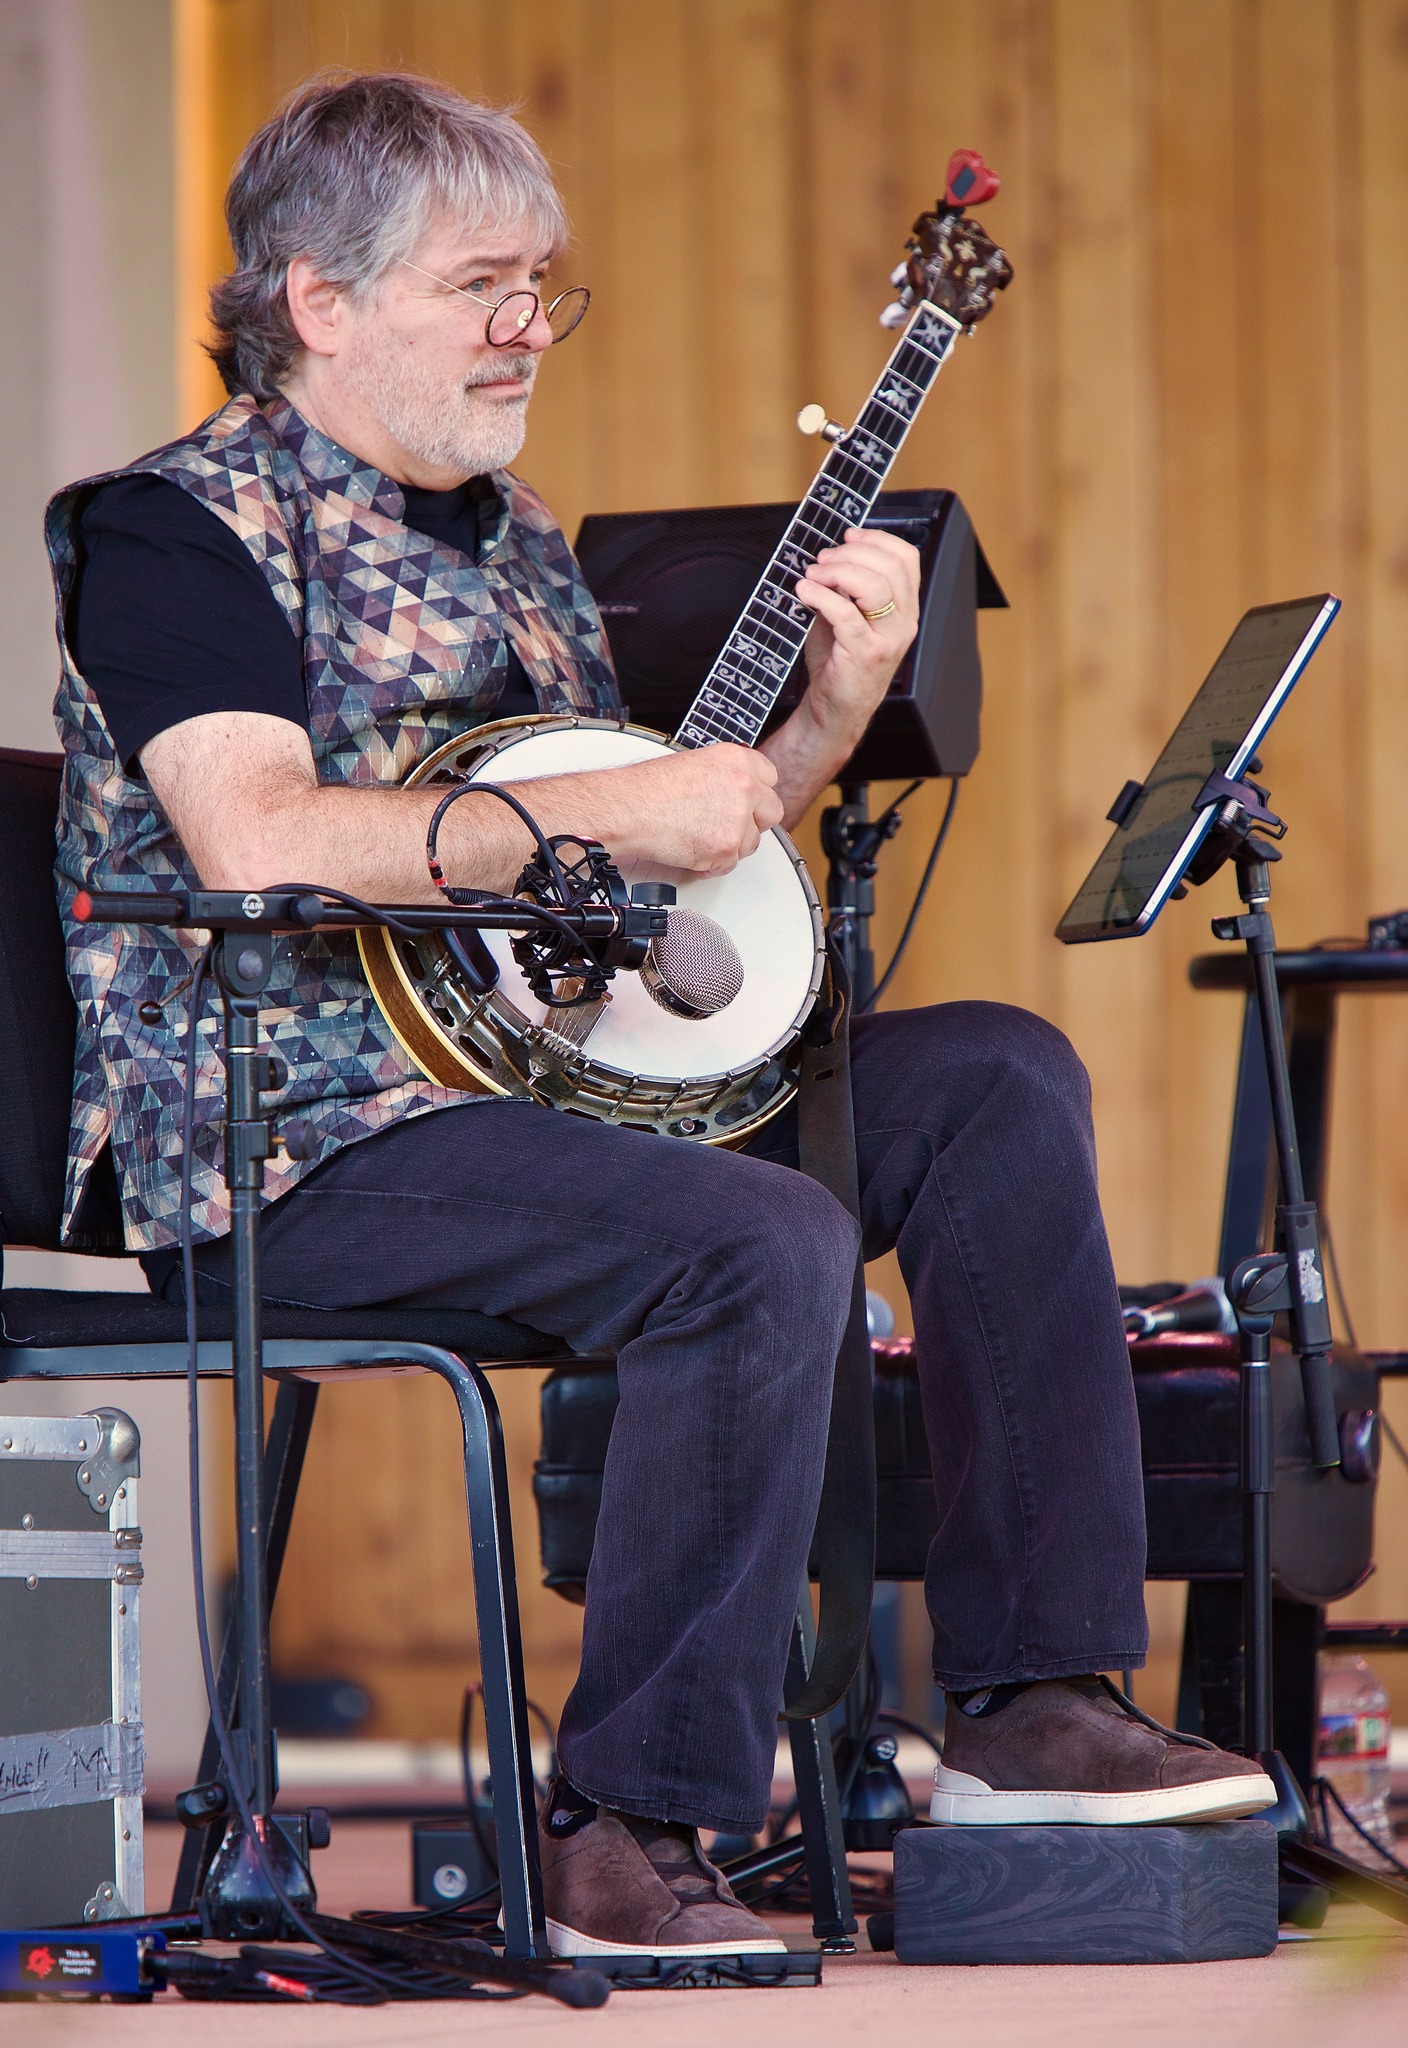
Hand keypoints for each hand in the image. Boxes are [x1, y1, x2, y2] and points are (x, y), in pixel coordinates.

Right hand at [609, 744, 784, 874]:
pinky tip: (693, 851)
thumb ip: (723, 777)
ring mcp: (738, 819)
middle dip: (754, 822)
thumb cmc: (648, 789)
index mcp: (737, 760)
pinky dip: (711, 864)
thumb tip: (732, 792)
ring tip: (701, 837)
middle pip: (772, 811)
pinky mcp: (726, 848)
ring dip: (730, 845)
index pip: (770, 777)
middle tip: (731, 825)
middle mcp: (744, 786)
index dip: (757, 793)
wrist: (629, 809)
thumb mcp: (695, 765)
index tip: (750, 801)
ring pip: (751, 842)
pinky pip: (729, 864)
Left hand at [793, 526, 920, 745]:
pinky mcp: (866, 654)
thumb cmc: (839, 662)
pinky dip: (822, 596)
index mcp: (905, 608)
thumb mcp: (846, 617)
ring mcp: (888, 639)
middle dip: (852, 553)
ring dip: (838, 572)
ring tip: (812, 575)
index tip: (847, 535)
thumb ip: (845, 588)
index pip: (907, 558)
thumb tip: (826, 556)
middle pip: (891, 566)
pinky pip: (847, 614)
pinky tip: (804, 592)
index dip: (877, 539)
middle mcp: (904, 622)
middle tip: (822, 559)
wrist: (834, 710)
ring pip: (875, 586)